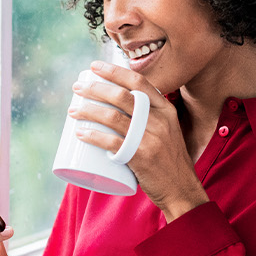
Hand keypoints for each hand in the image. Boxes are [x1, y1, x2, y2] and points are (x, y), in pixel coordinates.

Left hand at [69, 61, 210, 219]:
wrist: (181, 189)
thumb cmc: (169, 160)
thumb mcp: (168, 131)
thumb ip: (150, 117)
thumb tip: (119, 105)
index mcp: (166, 110)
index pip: (138, 82)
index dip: (114, 71)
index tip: (94, 67)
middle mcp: (159, 120)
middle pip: (121, 96)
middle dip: (94, 88)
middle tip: (77, 89)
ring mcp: (150, 138)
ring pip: (112, 117)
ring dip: (88, 111)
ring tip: (73, 111)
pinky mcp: (140, 157)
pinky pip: (112, 142)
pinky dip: (93, 136)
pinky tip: (80, 133)